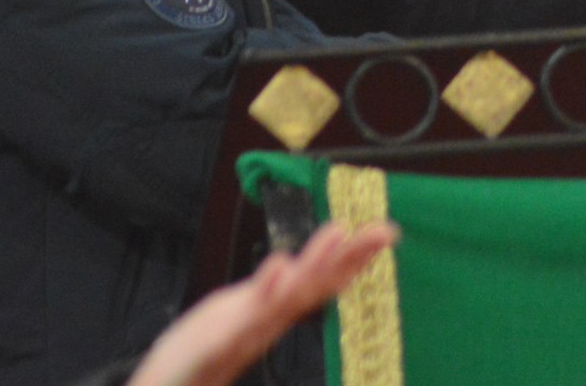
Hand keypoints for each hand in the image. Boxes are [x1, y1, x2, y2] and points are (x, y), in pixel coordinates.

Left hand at [126, 221, 398, 385]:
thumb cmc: (200, 354)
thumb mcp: (238, 317)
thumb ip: (269, 295)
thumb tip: (298, 267)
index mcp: (273, 310)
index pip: (319, 281)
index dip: (353, 259)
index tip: (385, 233)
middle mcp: (266, 322)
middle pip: (312, 288)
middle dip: (347, 259)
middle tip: (380, 232)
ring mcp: (242, 333)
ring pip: (284, 300)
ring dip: (311, 268)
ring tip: (336, 235)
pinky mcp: (213, 346)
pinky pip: (239, 322)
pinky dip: (261, 296)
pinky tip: (278, 268)